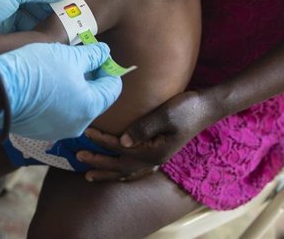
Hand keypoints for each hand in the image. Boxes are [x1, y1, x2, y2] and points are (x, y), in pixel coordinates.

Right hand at [0, 43, 121, 140]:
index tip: (96, 55)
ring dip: (72, 89)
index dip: (107, 68)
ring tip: (57, 70)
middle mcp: (79, 125)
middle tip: (75, 59)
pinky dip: (56, 100)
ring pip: (75, 106)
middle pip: (94, 98)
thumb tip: (104, 53)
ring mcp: (59, 131)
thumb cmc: (37, 71)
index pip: (113, 87)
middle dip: (89, 78)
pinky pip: (57, 114)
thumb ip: (92, 55)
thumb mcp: (70, 56)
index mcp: (91, 107)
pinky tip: (43, 85)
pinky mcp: (41, 132)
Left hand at [78, 91, 222, 181]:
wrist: (205, 108)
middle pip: (120, 166)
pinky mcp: (158, 153)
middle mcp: (154, 160)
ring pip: (127, 172)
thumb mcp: (165, 114)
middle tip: (78, 158)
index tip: (86, 132)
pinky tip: (116, 173)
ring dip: (108, 173)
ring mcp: (157, 159)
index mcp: (154, 152)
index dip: (101, 141)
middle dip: (98, 163)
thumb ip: (143, 127)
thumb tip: (122, 141)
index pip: (120, 148)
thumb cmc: (186, 108)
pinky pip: (135, 170)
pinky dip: (122, 173)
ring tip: (89, 175)